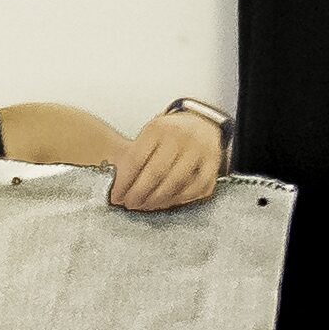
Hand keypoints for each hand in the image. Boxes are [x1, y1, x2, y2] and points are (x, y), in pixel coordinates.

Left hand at [109, 105, 231, 214]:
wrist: (201, 124)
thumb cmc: (169, 135)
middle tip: (129, 204)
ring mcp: (200, 150)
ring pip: (175, 183)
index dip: (123, 182)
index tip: (116, 196)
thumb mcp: (148, 137)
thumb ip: (131, 156)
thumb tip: (115, 185)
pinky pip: (195, 189)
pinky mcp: (213, 164)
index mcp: (158, 129)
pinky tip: (167, 202)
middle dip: (138, 194)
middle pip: (155, 173)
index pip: (136, 159)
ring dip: (157, 200)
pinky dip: (179, 199)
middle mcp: (181, 137)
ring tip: (145, 206)